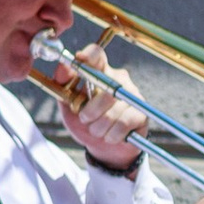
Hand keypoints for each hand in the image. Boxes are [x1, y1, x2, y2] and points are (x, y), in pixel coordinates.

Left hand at [61, 45, 150, 174]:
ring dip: (99, 127)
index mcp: (99, 73)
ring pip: (113, 110)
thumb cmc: (85, 122)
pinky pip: (124, 123)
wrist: (102, 148)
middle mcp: (118, 79)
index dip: (89, 55)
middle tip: (85, 119)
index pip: (97, 55)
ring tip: (97, 131)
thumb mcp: (67, 103)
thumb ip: (62, 83)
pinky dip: (111, 135)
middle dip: (90, 110)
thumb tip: (64, 65)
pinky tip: (110, 136)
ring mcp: (132, 95)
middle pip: (106, 87)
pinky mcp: (141, 113)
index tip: (80, 60)